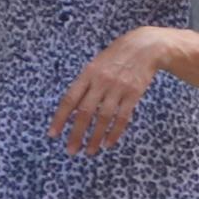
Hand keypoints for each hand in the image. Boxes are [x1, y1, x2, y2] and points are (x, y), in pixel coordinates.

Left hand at [49, 26, 178, 155]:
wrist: (145, 47)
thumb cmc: (116, 57)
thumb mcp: (96, 65)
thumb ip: (85, 85)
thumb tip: (71, 111)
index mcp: (88, 74)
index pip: (69, 99)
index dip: (60, 118)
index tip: (53, 134)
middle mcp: (101, 82)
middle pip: (85, 112)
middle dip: (76, 134)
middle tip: (71, 150)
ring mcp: (118, 88)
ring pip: (104, 118)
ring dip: (95, 137)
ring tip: (89, 151)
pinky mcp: (134, 94)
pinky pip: (123, 117)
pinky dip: (115, 132)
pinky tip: (108, 143)